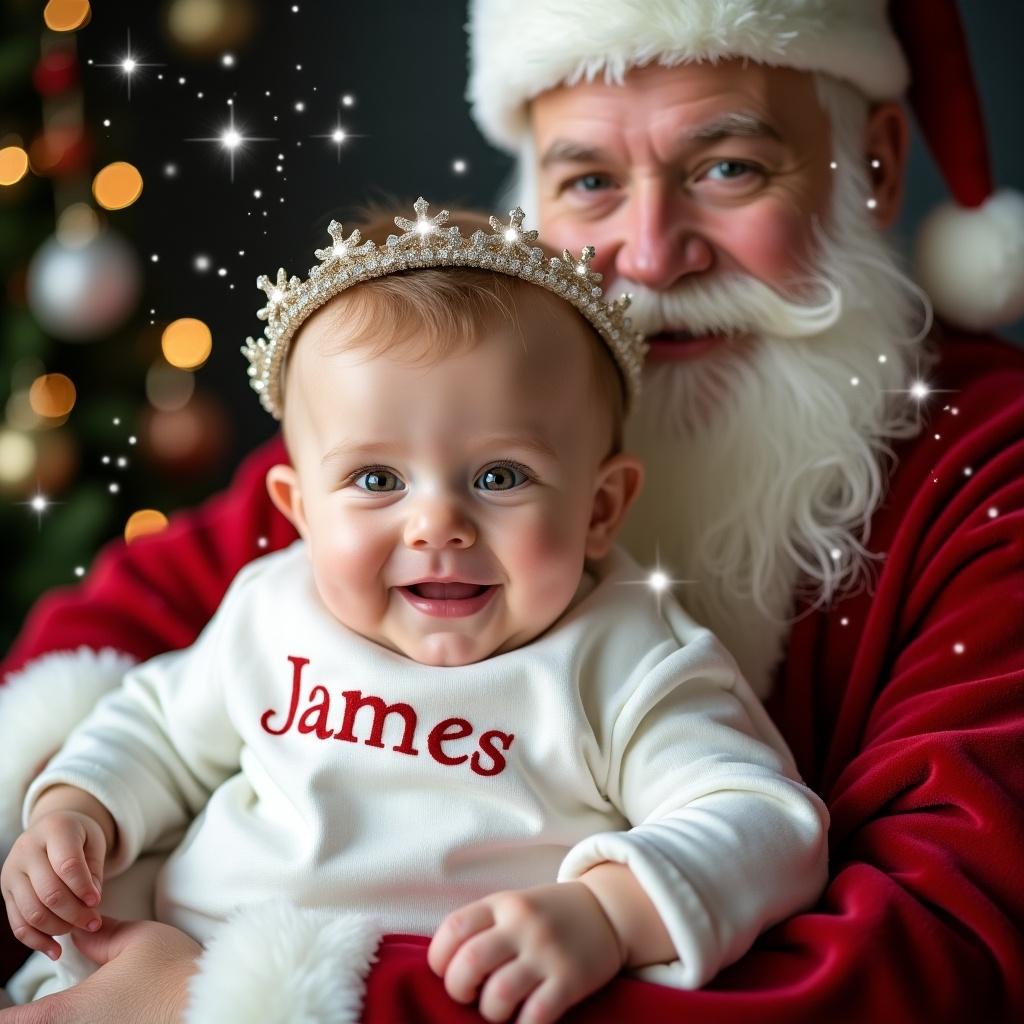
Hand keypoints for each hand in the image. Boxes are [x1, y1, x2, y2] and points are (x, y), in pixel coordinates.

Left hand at [0, 917, 200, 1023]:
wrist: (208, 1004)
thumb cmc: (171, 973)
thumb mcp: (134, 940)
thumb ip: (99, 936)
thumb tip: (80, 931)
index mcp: (62, 1013)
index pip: (5, 1021)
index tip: (0, 997)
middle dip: (23, 1015)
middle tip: (24, 1003)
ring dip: (50, 1018)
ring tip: (63, 1003)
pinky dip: (76, 1022)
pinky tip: (96, 1011)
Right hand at [1, 811, 106, 959]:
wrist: (52, 830)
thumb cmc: (79, 837)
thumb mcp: (94, 843)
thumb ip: (94, 870)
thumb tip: (91, 903)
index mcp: (54, 829)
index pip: (67, 865)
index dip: (83, 887)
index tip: (98, 902)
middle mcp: (26, 850)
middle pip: (49, 892)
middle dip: (74, 913)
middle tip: (93, 923)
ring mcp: (12, 873)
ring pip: (32, 912)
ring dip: (58, 928)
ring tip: (79, 929)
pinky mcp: (6, 893)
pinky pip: (18, 924)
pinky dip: (37, 941)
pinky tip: (56, 950)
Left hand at [428, 882, 624, 1023]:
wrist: (607, 911)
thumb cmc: (548, 915)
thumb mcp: (513, 906)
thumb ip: (483, 928)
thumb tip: (446, 971)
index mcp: (503, 904)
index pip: (454, 927)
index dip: (438, 957)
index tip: (444, 971)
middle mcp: (523, 924)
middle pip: (471, 961)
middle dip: (458, 988)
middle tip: (467, 996)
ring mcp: (547, 952)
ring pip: (498, 993)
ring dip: (489, 1012)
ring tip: (497, 1009)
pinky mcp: (571, 979)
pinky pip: (536, 1016)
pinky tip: (522, 1022)